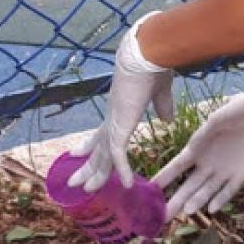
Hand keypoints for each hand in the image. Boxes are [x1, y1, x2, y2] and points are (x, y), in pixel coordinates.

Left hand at [69, 13, 174, 192]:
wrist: (148, 52)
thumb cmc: (155, 65)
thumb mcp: (161, 91)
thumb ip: (163, 106)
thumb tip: (167, 120)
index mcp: (120, 107)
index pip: (103, 132)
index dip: (91, 145)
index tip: (79, 154)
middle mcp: (114, 116)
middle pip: (98, 147)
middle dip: (88, 166)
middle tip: (75, 182)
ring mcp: (116, 120)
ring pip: (103, 154)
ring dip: (95, 173)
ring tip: (85, 190)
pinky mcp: (122, 124)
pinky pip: (119, 154)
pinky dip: (122, 170)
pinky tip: (127, 184)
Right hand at [155, 82, 243, 215]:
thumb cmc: (239, 109)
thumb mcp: (216, 120)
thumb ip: (202, 137)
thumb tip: (189, 149)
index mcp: (198, 147)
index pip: (176, 167)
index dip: (164, 177)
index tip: (150, 189)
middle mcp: (209, 162)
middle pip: (189, 185)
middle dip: (176, 199)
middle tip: (163, 216)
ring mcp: (225, 170)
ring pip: (207, 191)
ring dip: (196, 201)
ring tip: (185, 212)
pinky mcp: (243, 173)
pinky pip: (229, 190)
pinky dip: (220, 199)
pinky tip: (211, 209)